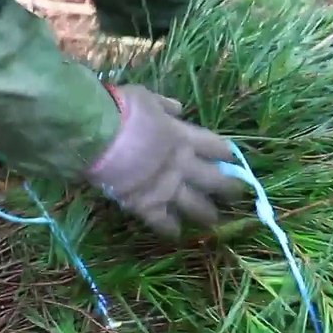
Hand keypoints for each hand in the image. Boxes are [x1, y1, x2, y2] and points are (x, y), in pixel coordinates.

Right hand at [86, 84, 246, 236]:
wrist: (96, 133)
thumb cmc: (121, 110)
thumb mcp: (147, 98)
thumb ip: (164, 106)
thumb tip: (177, 108)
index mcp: (183, 137)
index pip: (215, 147)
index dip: (225, 154)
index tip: (231, 160)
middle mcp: (181, 165)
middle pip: (214, 180)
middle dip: (228, 188)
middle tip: (236, 195)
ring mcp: (165, 187)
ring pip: (195, 206)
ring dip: (206, 214)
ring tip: (214, 221)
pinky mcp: (145, 205)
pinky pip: (163, 222)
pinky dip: (170, 229)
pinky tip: (176, 234)